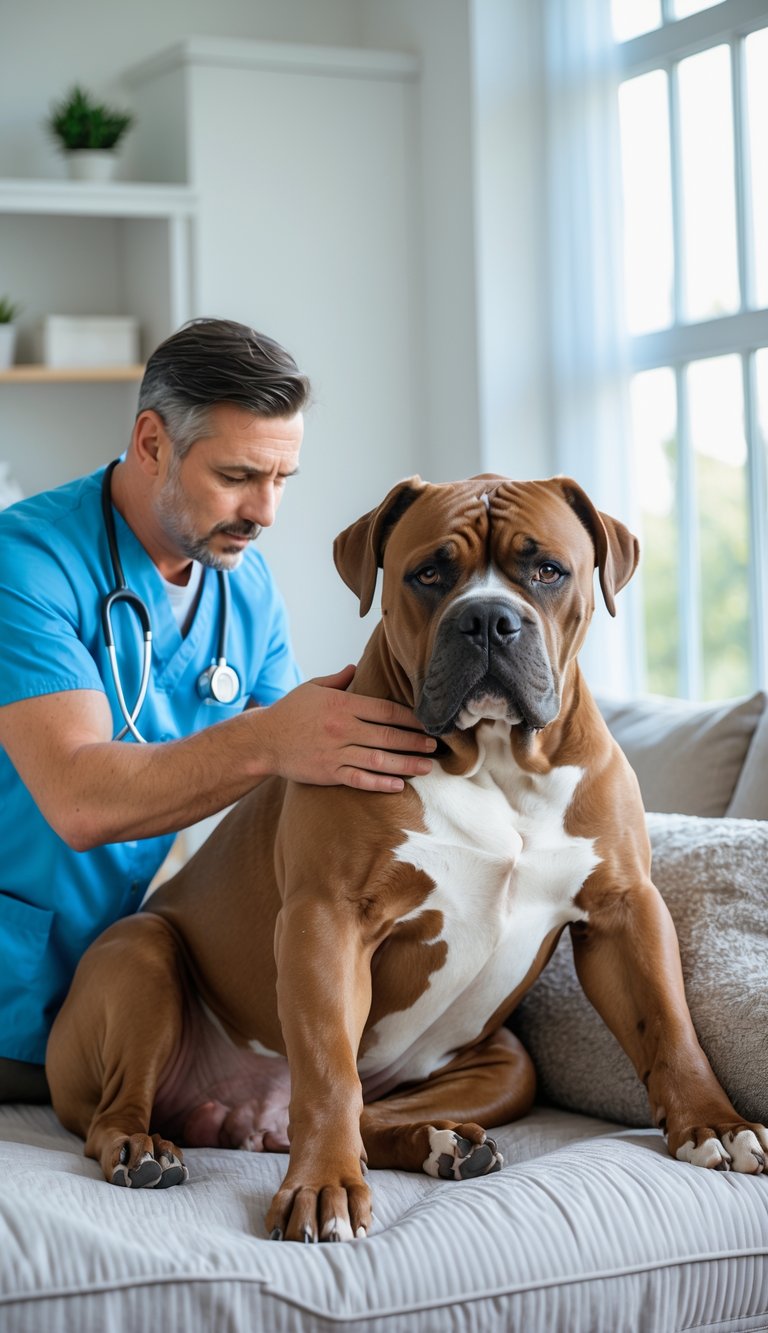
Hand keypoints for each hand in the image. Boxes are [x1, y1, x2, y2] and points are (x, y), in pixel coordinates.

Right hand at [259, 665, 435, 791]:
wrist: (263, 740)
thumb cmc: (289, 712)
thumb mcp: (312, 688)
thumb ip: (337, 680)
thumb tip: (355, 667)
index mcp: (342, 704)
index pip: (385, 710)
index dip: (411, 717)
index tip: (429, 722)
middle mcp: (342, 728)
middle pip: (388, 735)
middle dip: (415, 741)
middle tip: (436, 745)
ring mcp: (336, 752)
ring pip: (379, 759)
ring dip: (406, 763)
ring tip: (427, 766)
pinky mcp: (329, 772)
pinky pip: (360, 779)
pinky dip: (380, 783)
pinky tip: (399, 785)